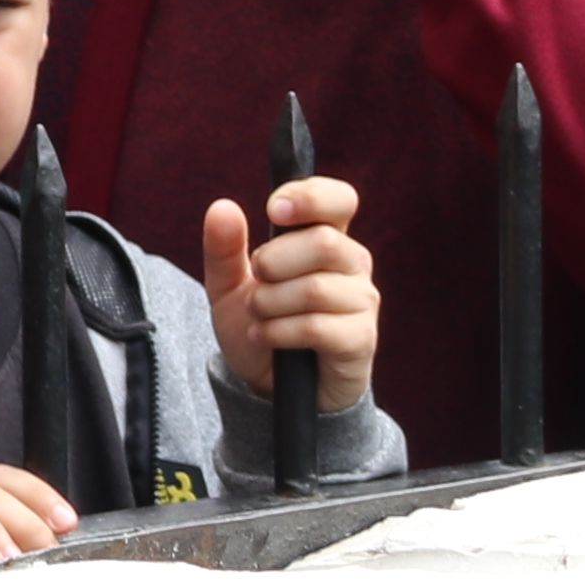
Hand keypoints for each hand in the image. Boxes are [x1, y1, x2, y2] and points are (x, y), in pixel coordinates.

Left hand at [204, 176, 375, 411]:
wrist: (270, 387)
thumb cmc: (260, 324)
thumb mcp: (228, 287)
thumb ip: (223, 249)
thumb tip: (222, 206)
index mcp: (326, 237)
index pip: (339, 200)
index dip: (310, 196)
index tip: (273, 208)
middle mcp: (352, 264)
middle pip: (322, 242)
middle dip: (273, 263)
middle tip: (256, 283)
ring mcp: (362, 301)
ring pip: (315, 289)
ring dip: (270, 304)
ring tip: (258, 316)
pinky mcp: (361, 339)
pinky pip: (317, 327)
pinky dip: (278, 333)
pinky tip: (267, 338)